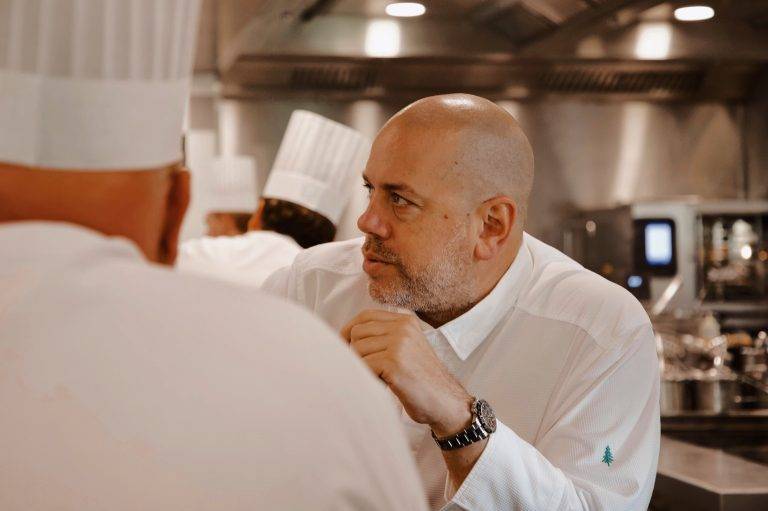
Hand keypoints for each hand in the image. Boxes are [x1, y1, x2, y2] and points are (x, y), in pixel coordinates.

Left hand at [341, 309, 472, 435]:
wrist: (446, 402)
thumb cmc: (422, 380)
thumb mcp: (408, 348)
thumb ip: (385, 337)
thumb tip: (346, 337)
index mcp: (405, 321)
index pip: (366, 316)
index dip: (349, 330)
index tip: (344, 345)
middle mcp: (402, 327)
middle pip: (357, 332)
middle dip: (355, 352)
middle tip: (369, 369)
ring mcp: (399, 344)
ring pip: (357, 349)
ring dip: (363, 367)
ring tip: (381, 378)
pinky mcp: (394, 362)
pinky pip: (363, 366)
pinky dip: (367, 378)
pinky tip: (383, 385)